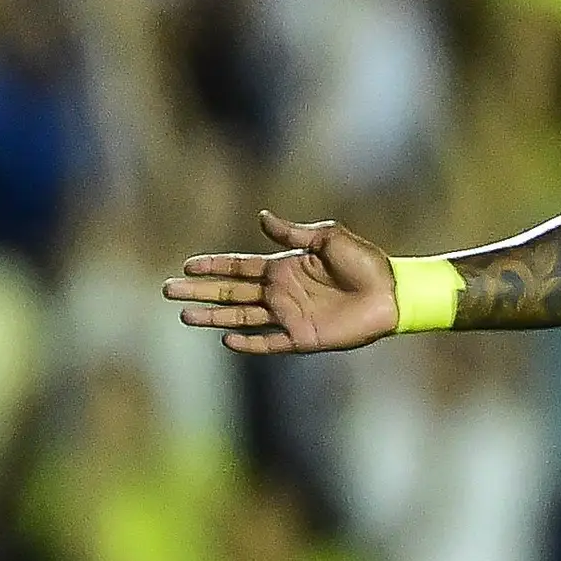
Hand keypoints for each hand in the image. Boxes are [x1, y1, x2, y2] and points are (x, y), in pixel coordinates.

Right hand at [167, 211, 399, 354]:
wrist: (392, 293)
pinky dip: (249, 342)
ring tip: (185, 315)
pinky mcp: (303, 338)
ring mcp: (289, 316)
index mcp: (284, 267)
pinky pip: (269, 342)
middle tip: (168, 290)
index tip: (186, 265)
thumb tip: (261, 217)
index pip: (239, 267)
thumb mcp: (328, 238)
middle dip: (200, 291)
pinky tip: (227, 338)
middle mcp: (281, 293)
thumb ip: (292, 233)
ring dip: (213, 316)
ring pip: (241, 317)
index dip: (213, 266)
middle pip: (231, 292)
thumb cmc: (365, 262)